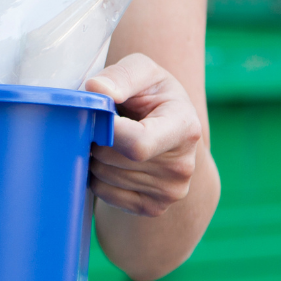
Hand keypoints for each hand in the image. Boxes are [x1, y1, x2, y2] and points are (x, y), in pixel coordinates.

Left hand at [83, 53, 202, 217]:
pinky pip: (105, 194)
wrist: (168, 130)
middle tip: (101, 126)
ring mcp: (171, 191)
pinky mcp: (154, 208)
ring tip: (112, 142)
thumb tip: (96, 89)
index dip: (107, 131)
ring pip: (105, 177)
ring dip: (95, 158)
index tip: (97, 116)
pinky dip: (99, 178)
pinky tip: (114, 162)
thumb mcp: (144, 72)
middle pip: (114, 160)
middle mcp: (183, 165)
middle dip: (96, 140)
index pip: (138, 143)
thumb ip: (122, 75)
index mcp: (185, 127)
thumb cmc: (152, 96)